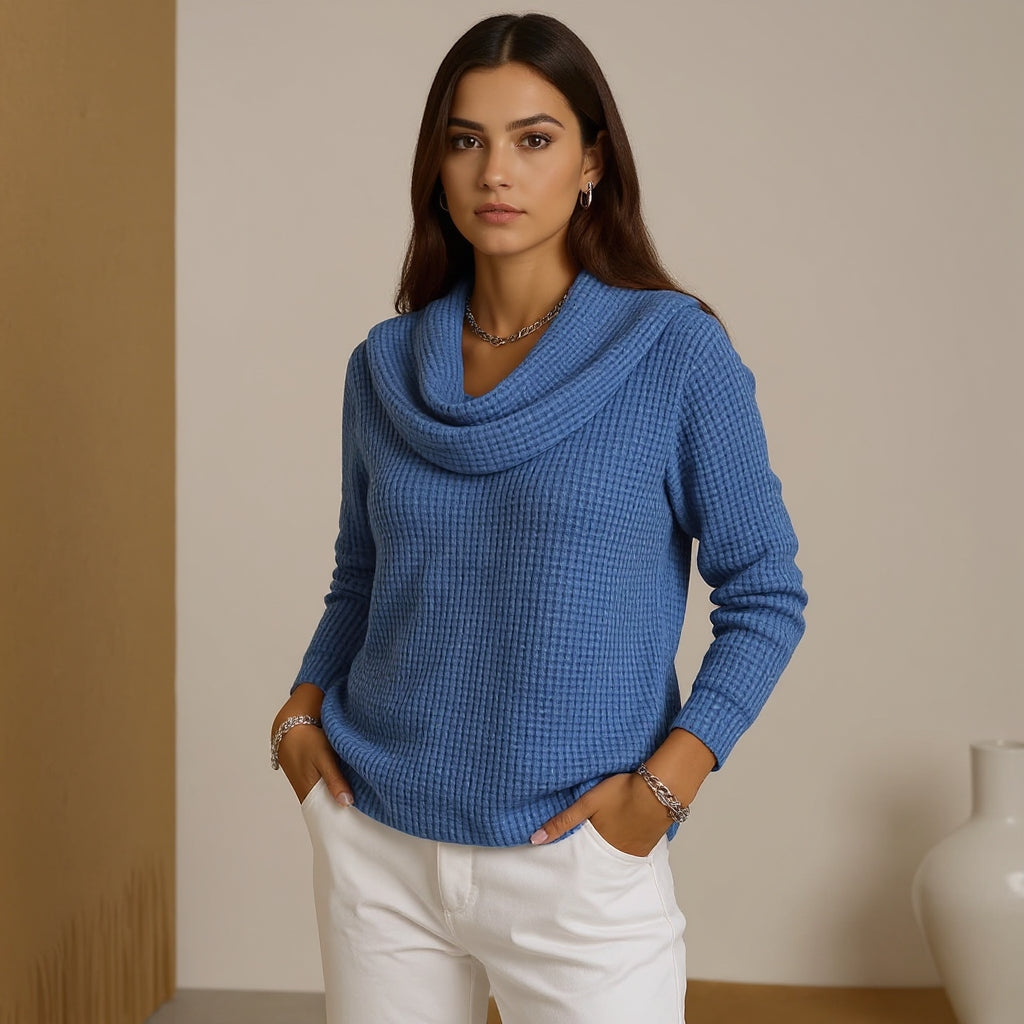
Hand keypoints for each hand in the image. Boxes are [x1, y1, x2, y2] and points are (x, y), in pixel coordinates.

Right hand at [272, 684, 353, 806]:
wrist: (289, 728)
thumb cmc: (306, 741)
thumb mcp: (323, 758)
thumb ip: (335, 780)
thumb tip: (347, 803)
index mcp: (309, 794)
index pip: (328, 816)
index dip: (345, 818)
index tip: (363, 818)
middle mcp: (308, 795)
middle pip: (330, 808)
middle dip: (347, 809)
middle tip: (369, 808)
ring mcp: (310, 787)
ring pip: (330, 798)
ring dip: (343, 796)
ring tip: (365, 798)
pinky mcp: (313, 779)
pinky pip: (328, 789)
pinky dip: (338, 788)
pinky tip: (352, 784)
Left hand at [530, 772, 671, 856]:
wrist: (661, 789)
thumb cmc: (622, 792)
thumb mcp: (587, 803)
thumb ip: (562, 821)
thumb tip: (535, 839)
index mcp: (600, 844)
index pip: (580, 857)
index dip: (572, 857)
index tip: (562, 861)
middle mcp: (618, 853)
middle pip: (599, 859)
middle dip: (590, 857)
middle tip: (581, 856)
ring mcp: (636, 850)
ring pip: (616, 855)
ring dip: (608, 850)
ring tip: (604, 842)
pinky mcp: (650, 843)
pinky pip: (633, 850)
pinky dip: (625, 845)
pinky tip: (624, 835)